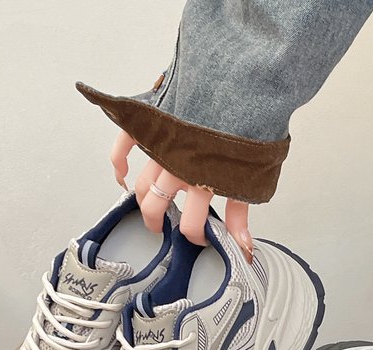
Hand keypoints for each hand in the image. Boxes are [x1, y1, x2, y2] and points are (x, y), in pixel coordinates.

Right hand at [111, 129, 252, 262]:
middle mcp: (177, 166)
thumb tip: (243, 245)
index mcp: (203, 180)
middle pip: (155, 206)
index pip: (191, 224)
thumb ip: (241, 210)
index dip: (195, 237)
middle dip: (157, 223)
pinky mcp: (152, 125)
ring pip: (140, 183)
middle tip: (161, 228)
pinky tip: (121, 173)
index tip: (200, 238)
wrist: (242, 82)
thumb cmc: (251, 126)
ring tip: (149, 206)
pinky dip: (118, 160)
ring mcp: (161, 146)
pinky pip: (123, 144)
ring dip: (142, 198)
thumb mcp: (254, 176)